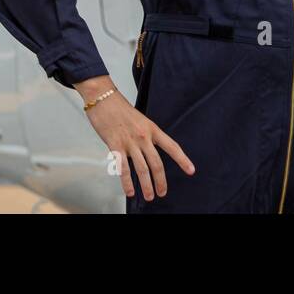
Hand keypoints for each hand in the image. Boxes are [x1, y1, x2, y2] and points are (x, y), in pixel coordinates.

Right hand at [80, 82, 195, 201]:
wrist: (103, 98)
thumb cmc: (120, 108)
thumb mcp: (140, 120)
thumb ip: (145, 136)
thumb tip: (146, 154)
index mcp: (152, 128)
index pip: (172, 146)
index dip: (182, 160)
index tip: (191, 170)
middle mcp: (143, 136)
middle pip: (156, 163)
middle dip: (160, 181)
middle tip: (162, 192)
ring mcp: (129, 142)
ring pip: (141, 168)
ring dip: (146, 185)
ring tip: (149, 196)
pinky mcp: (115, 145)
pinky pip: (122, 168)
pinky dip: (127, 182)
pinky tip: (130, 191)